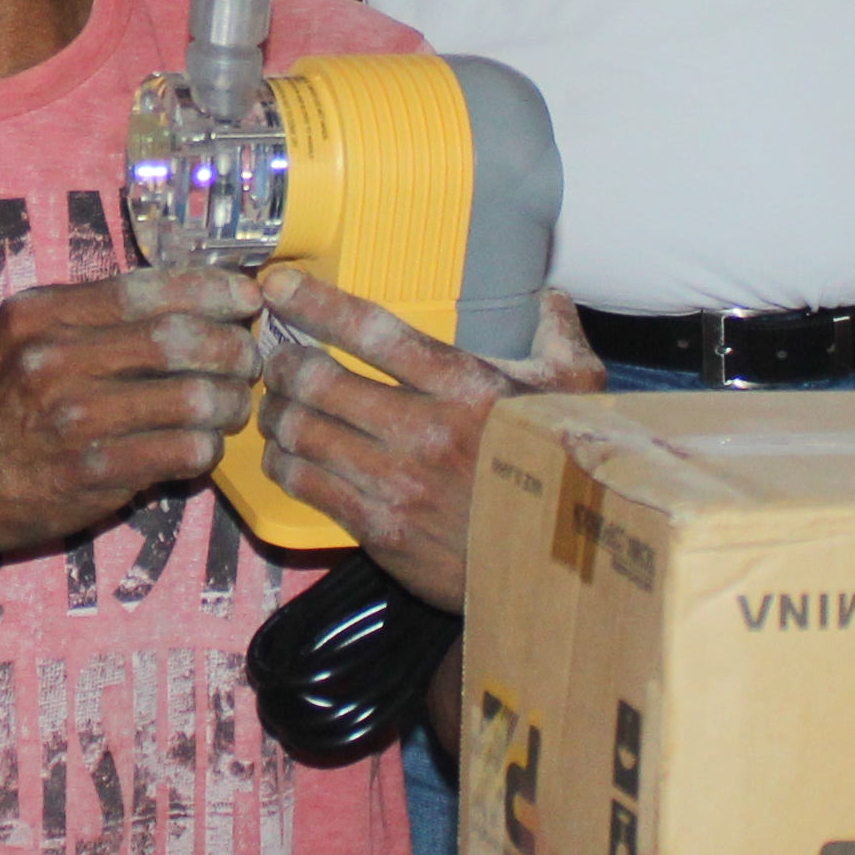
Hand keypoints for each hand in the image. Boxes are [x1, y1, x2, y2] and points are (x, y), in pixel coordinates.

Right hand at [0, 265, 276, 556]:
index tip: (246, 296)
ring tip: (232, 406)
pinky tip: (201, 447)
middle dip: (232, 347)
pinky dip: (206, 448)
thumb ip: (92, 316)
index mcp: (43, 314)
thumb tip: (189, 298)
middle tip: (248, 358)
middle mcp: (54, 358)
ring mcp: (73, 417)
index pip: (146, 288)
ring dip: (229, 402)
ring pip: (191, 397)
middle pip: (178, 338)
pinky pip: (182, 451)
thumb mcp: (25, 338)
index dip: (211, 289)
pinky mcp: (91, 471)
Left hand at [251, 275, 598, 610]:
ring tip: (275, 405)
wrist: (566, 568)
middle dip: (284, 364)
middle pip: (319, 381)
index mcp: (467, 387)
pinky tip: (286, 456)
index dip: (317, 304)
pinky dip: (284, 464)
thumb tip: (550, 295)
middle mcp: (425, 431)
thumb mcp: (578, 394)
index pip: (373, 332)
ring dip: (277, 414)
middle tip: (276, 359)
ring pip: (303, 433)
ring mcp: (399, 484)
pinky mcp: (382, 530)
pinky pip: (308, 486)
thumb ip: (559, 336)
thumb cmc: (564, 470)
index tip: (281, 285)